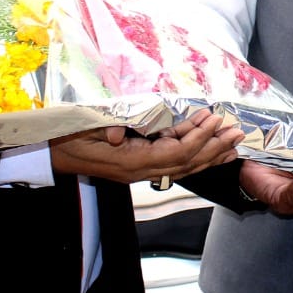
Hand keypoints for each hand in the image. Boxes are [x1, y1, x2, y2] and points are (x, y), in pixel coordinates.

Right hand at [48, 108, 241, 183]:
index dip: (196, 138)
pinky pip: (177, 165)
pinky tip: (214, 150)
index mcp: (130, 162)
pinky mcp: (144, 167)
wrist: (55, 153)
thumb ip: (103, 130)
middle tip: (236, 131)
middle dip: (214, 148)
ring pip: (186, 167)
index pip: (174, 154)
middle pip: (187, 164)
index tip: (214, 120)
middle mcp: (141, 171)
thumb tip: (118, 134)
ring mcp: (144, 172)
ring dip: (212, 154)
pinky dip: (198, 156)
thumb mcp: (83, 128)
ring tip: (234, 142)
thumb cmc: (69, 136)